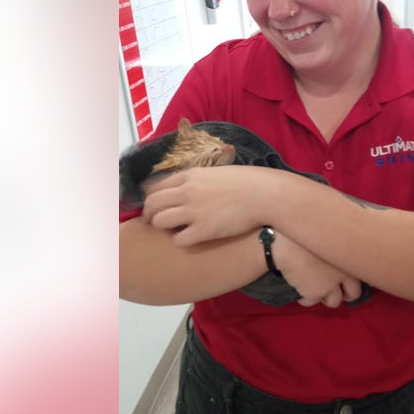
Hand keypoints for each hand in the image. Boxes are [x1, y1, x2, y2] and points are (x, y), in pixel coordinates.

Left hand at [142, 166, 279, 246]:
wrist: (265, 194)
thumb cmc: (247, 182)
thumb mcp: (216, 172)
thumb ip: (197, 180)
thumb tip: (186, 188)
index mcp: (190, 175)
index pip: (155, 187)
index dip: (150, 199)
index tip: (153, 208)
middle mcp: (187, 191)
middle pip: (152, 204)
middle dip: (149, 215)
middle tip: (153, 223)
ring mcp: (194, 211)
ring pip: (159, 221)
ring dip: (162, 227)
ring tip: (171, 231)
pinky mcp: (204, 230)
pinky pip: (178, 239)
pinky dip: (180, 241)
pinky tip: (189, 239)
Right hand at [271, 231, 361, 307]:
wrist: (285, 243)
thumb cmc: (302, 231)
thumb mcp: (325, 234)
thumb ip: (334, 245)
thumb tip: (335, 252)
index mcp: (349, 256)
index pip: (363, 274)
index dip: (354, 280)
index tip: (347, 280)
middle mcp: (343, 273)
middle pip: (354, 293)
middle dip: (346, 295)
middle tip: (336, 291)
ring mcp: (330, 285)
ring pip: (334, 302)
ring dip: (326, 297)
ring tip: (314, 290)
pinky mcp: (314, 293)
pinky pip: (311, 302)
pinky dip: (305, 299)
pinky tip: (298, 291)